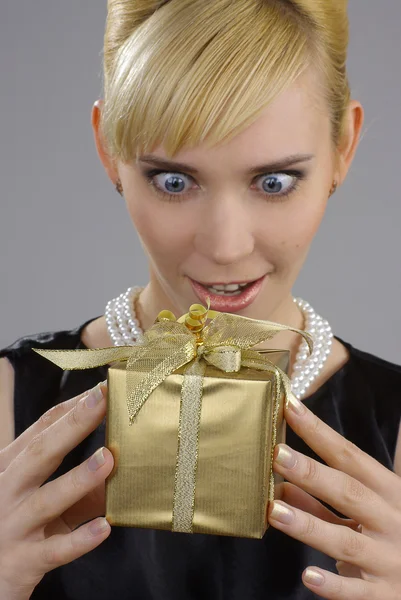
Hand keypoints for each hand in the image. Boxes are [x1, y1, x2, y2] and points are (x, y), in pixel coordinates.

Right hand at [0, 381, 113, 598]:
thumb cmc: (14, 530)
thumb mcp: (39, 500)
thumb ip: (78, 488)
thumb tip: (118, 465)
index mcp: (11, 470)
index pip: (40, 431)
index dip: (71, 409)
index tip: (100, 390)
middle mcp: (8, 492)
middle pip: (41, 454)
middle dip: (73, 426)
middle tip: (102, 402)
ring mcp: (13, 526)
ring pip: (47, 499)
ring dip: (79, 479)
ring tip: (107, 459)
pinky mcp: (23, 561)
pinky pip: (55, 550)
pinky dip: (79, 540)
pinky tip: (104, 528)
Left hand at [268, 393, 400, 599]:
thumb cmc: (395, 535)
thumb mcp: (369, 510)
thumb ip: (327, 499)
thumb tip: (284, 482)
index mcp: (389, 492)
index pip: (350, 456)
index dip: (319, 432)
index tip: (289, 407)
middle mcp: (391, 520)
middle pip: (348, 492)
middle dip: (311, 472)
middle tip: (277, 454)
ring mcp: (389, 559)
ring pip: (346, 540)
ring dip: (309, 525)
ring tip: (274, 511)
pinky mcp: (385, 595)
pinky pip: (357, 593)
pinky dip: (333, 585)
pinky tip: (308, 575)